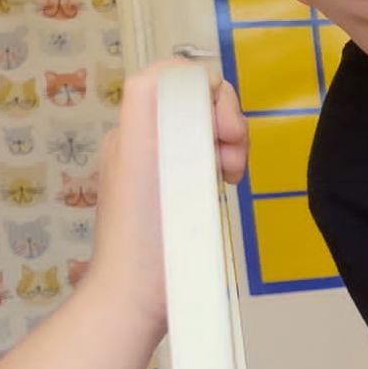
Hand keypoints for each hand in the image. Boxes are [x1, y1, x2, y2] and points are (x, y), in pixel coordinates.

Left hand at [90, 62, 246, 331]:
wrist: (137, 294)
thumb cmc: (144, 233)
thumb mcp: (141, 154)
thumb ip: (154, 104)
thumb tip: (188, 76)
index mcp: (135, 126)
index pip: (174, 74)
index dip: (207, 87)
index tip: (222, 128)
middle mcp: (145, 138)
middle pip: (198, 99)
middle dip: (227, 120)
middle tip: (231, 160)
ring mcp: (162, 164)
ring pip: (208, 128)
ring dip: (231, 145)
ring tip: (230, 177)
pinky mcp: (177, 189)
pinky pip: (207, 157)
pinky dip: (223, 166)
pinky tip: (224, 189)